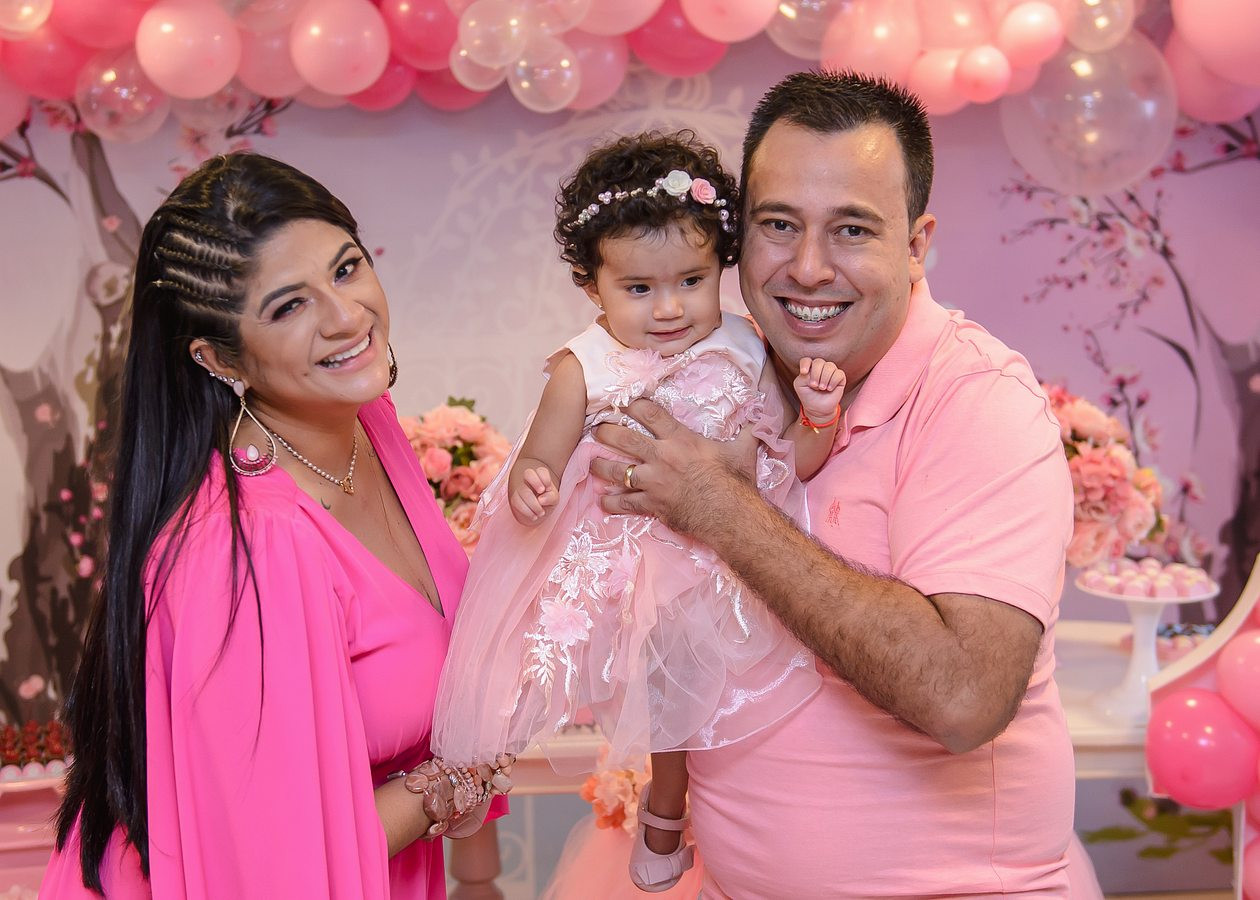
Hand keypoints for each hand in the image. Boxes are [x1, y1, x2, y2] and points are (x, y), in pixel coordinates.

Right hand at [509, 466, 556, 524]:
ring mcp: (520, 488)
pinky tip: (534, 516)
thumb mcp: (554, 499)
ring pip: (523, 491)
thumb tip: (540, 499)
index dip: (545, 478)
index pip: (541, 471)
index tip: (548, 488)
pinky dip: (527, 511)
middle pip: (528, 473)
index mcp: (540, 476)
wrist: (538, 512)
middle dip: (536, 483)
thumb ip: (551, 497)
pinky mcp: (515, 499)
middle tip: (542, 493)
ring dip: (533, 504)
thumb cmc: (547, 500)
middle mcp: (529, 479)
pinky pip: (517, 502)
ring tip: (541, 513)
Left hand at [590, 398, 756, 531]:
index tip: (623, 402)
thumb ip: (747, 431)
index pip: (650, 414)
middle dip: (606, 432)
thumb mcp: (744, 450)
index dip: (633, 405)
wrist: (730, 515)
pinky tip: (602, 500)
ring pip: (618, 470)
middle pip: (624, 439)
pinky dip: (612, 502)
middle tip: (597, 429)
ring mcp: (654, 482)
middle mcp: (662, 457)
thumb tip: (760, 418)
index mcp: (681, 440)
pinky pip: (625, 503)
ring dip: (602, 466)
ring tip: (592, 462)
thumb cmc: (736, 482)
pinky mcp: (652, 505)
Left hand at [794, 357, 845, 422]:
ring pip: (829, 366)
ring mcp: (830, 371)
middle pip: (818, 362)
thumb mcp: (800, 386)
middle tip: (814, 386)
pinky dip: (833, 381)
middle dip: (815, 374)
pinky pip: (839, 373)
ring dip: (825, 378)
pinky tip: (829, 389)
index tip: (804, 373)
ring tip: (822, 388)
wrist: (818, 408)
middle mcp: (820, 367)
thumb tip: (812, 371)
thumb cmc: (808, 396)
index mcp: (809, 368)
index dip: (805, 364)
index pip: (806, 360)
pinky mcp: (840, 377)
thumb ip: (803, 376)